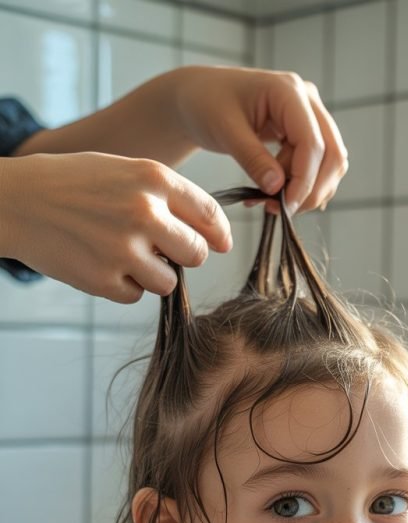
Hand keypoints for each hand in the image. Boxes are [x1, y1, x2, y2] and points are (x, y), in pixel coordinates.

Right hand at [0, 151, 231, 301]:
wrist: (18, 201)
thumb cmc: (74, 185)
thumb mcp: (123, 171)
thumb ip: (167, 198)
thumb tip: (213, 238)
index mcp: (153, 178)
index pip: (208, 215)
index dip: (217, 234)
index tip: (219, 244)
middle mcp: (144, 212)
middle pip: (196, 255)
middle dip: (184, 256)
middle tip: (159, 249)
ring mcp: (124, 249)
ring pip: (168, 282)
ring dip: (152, 274)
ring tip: (121, 253)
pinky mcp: (104, 280)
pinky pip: (135, 296)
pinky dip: (123, 286)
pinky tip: (100, 263)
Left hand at [173, 66, 347, 214]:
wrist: (200, 96)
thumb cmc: (207, 104)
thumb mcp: (225, 131)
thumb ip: (252, 159)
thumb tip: (277, 189)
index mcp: (288, 91)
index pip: (313, 144)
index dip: (304, 181)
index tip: (284, 208)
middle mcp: (307, 100)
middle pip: (333, 154)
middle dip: (312, 190)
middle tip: (280, 210)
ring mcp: (310, 115)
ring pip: (330, 163)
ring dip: (308, 190)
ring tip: (270, 200)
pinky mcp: (306, 131)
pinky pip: (318, 165)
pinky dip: (302, 185)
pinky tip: (274, 193)